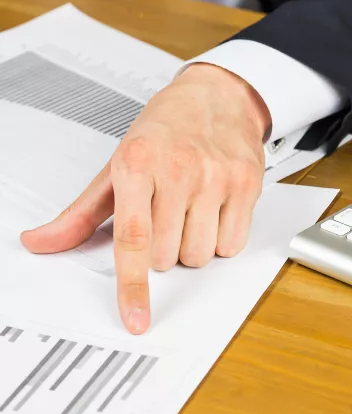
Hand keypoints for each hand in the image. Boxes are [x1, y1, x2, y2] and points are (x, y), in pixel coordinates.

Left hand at [20, 64, 269, 333]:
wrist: (218, 96)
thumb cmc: (166, 130)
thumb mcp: (117, 164)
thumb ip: (81, 212)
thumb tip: (42, 243)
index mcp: (137, 164)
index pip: (132, 239)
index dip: (133, 285)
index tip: (134, 318)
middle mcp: (179, 169)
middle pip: (167, 255)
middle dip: (163, 250)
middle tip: (165, 217)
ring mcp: (216, 176)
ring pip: (201, 254)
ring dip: (193, 246)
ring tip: (192, 211)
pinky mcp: (247, 183)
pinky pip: (232, 243)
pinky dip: (221, 239)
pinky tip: (215, 210)